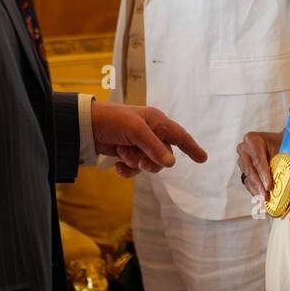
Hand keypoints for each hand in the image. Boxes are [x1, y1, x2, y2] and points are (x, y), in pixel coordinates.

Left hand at [90, 100, 207, 178]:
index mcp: (157, 122)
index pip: (180, 136)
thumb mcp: (136, 130)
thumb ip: (155, 147)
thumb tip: (171, 164)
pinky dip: (127, 169)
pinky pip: (135, 169)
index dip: (192, 148)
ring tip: (122, 154)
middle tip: (138, 159)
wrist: (86, 126)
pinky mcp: (127, 154)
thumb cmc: (113, 120)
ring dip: (135, 163)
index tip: (203, 159)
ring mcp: (139, 145)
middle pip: (163, 157)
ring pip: (149, 164)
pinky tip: (117, 164)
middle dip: (151, 161)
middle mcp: (151, 133)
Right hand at [236, 130, 280, 198]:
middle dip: (259, 184)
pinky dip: (255, 191)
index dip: (264, 174)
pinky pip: (247, 182)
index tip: (269, 186)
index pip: (258, 159)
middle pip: (250, 169)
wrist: (279, 142)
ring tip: (265, 200)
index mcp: (252, 140)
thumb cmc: (283, 143)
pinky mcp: (243, 170)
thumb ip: (287, 158)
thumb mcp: (286, 147)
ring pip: (248, 177)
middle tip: (266, 196)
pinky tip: (261, 198)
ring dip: (257, 190)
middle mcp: (243, 149)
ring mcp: (242, 160)